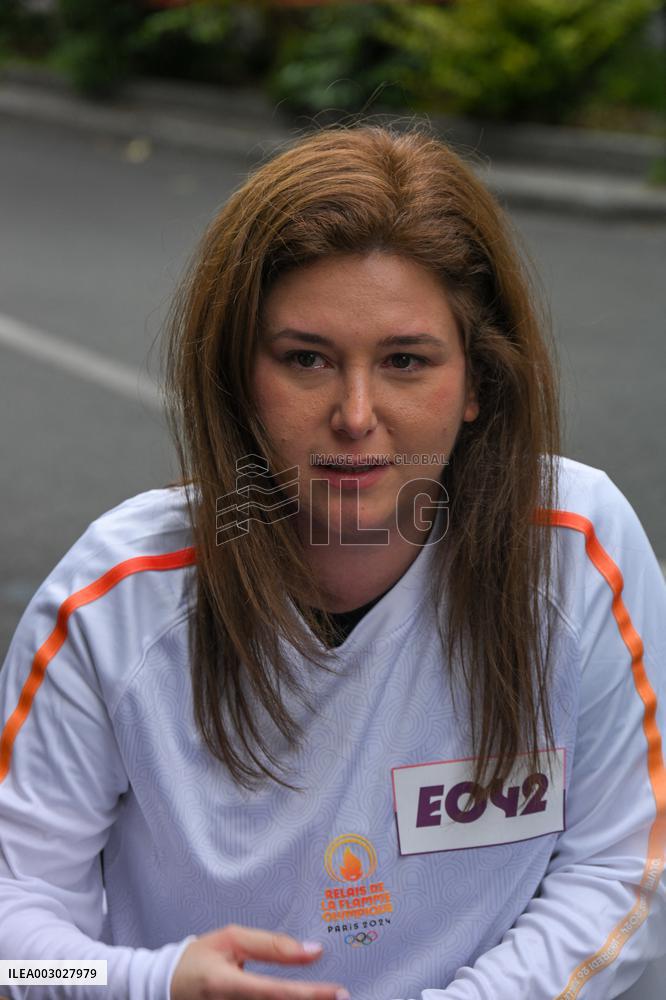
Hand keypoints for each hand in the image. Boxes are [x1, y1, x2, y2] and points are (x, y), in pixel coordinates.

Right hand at [170, 924, 348, 999]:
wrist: (167, 985)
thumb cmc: (199, 959)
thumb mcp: (232, 940)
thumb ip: (272, 946)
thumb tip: (312, 951)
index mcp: (225, 985)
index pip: (274, 993)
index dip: (309, 994)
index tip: (338, 992)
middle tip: (341, 997)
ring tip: (325, 997)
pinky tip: (300, 999)